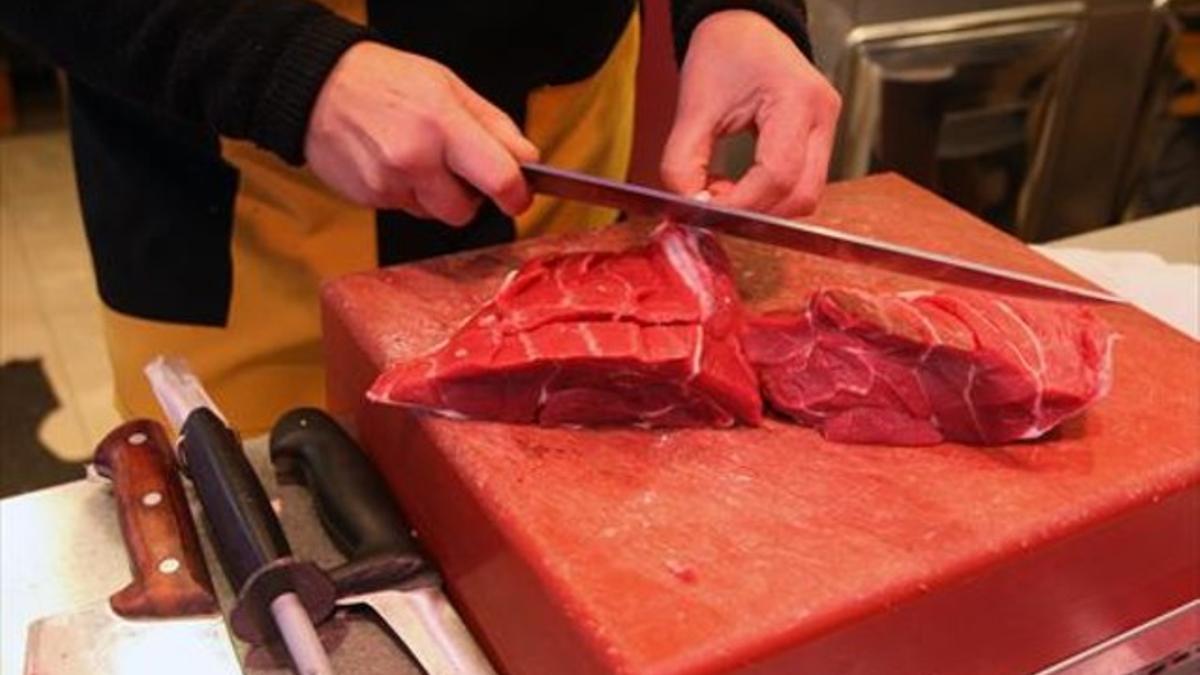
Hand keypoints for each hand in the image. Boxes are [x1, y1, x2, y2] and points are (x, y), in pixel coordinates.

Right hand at [304, 43, 538, 224]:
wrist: (318, 86)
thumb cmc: (386, 81)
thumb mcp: (449, 86)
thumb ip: (494, 126)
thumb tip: (527, 160)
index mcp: (443, 124)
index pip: (500, 178)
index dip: (517, 195)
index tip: (519, 196)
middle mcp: (415, 158)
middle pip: (467, 211)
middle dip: (470, 197)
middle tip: (459, 169)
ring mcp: (389, 182)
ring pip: (436, 213)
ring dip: (437, 196)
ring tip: (419, 159)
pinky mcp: (370, 198)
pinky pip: (406, 208)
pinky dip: (408, 193)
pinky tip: (394, 163)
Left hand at [662, 11, 840, 215]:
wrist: (743, 28)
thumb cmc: (723, 51)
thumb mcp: (694, 105)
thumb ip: (683, 162)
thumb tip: (689, 207)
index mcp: (797, 99)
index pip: (777, 175)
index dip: (741, 203)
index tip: (705, 209)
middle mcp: (822, 116)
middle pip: (801, 195)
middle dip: (756, 213)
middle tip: (713, 206)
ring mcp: (826, 128)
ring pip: (805, 196)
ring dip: (763, 208)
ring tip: (723, 191)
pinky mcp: (818, 138)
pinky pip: (801, 184)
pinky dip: (769, 196)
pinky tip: (739, 185)